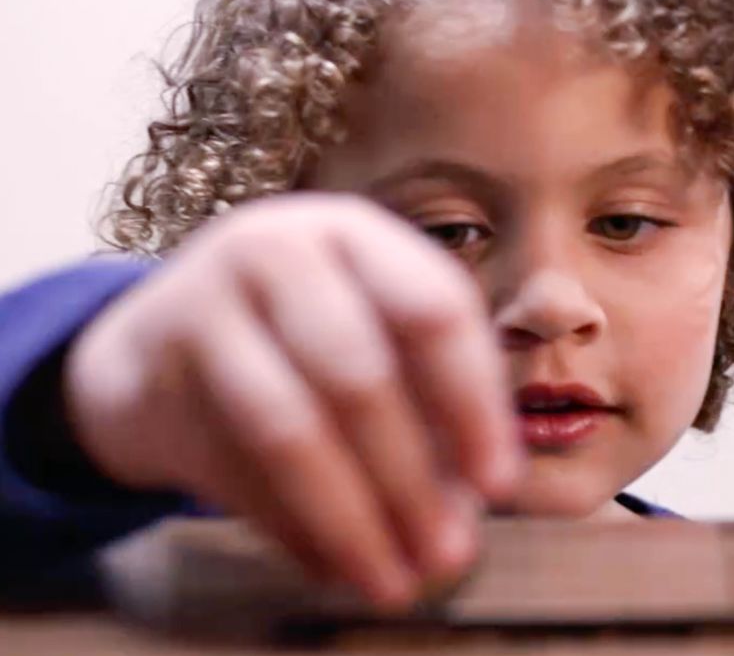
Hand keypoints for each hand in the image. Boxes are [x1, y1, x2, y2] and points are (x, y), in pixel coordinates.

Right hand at [65, 193, 521, 607]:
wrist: (156, 340)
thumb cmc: (301, 341)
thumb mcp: (370, 335)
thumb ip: (428, 407)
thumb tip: (464, 513)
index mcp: (357, 234)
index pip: (433, 312)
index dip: (472, 403)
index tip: (499, 484)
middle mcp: (279, 248)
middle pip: (360, 374)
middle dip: (411, 479)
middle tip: (448, 554)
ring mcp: (206, 299)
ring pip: (290, 428)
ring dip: (350, 520)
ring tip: (392, 583)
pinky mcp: (151, 362)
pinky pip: (231, 464)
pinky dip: (290, 529)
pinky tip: (329, 568)